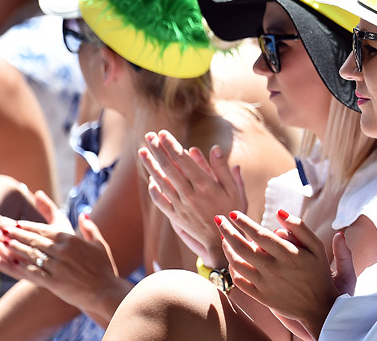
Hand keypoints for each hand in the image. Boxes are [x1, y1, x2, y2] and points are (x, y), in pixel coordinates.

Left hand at [0, 191, 118, 312]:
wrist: (105, 291)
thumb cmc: (103, 268)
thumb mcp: (99, 243)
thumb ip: (89, 228)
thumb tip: (83, 214)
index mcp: (71, 239)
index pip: (44, 229)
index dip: (27, 227)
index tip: (15, 224)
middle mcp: (61, 251)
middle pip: (34, 240)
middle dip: (16, 234)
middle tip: (1, 229)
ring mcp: (56, 266)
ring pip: (30, 254)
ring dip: (14, 247)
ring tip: (1, 243)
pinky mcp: (53, 281)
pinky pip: (33, 272)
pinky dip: (20, 266)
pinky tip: (10, 263)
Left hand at [139, 130, 246, 267]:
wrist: (223, 243)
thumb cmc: (231, 213)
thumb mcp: (234, 190)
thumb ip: (223, 169)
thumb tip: (215, 148)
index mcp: (205, 185)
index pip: (183, 160)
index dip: (171, 145)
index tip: (163, 133)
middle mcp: (190, 195)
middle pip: (168, 168)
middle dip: (157, 150)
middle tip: (148, 135)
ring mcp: (181, 206)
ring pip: (161, 183)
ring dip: (150, 166)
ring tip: (142, 152)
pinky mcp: (176, 217)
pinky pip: (160, 201)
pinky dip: (153, 190)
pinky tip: (150, 179)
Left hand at [216, 210, 347, 338]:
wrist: (320, 307)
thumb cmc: (319, 273)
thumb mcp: (317, 247)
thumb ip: (299, 227)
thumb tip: (278, 212)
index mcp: (287, 254)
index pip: (258, 234)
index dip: (243, 222)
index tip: (233, 212)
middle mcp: (273, 269)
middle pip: (242, 247)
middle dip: (227, 230)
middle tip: (219, 219)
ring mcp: (265, 284)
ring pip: (237, 264)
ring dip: (227, 248)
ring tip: (223, 237)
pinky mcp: (261, 297)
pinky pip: (239, 282)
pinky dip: (232, 269)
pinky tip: (231, 259)